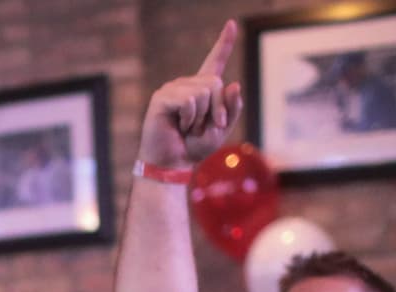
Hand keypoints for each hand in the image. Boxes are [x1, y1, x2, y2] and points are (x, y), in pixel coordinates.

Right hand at [137, 20, 242, 169]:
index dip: (224, 43)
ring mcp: (173, 88)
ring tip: (188, 127)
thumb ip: (232, 109)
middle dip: (217, 108)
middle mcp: (187, 84)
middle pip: (214, 82)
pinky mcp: (162, 97)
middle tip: (207, 126)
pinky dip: (188, 118)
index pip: (215, 61)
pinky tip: (178, 125)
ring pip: (202, 92)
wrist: (173, 163)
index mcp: (203, 89)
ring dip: (200, 117)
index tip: (232, 24)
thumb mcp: (221, 129)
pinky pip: (187, 101)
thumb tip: (234, 84)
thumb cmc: (195, 147)